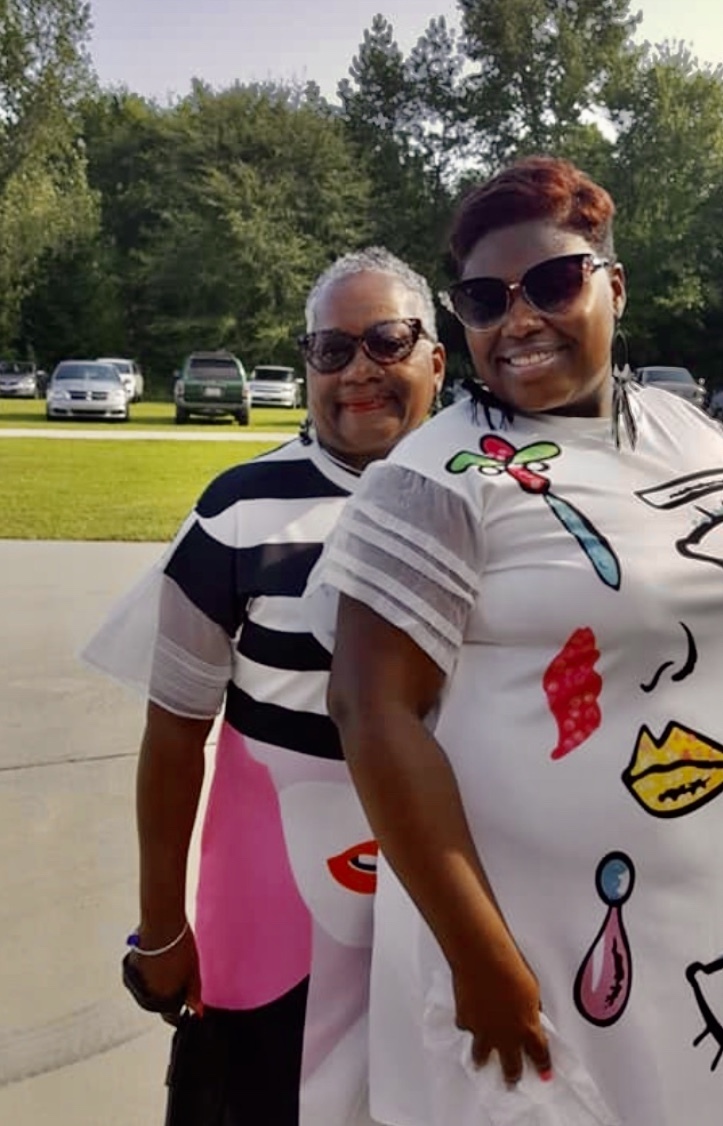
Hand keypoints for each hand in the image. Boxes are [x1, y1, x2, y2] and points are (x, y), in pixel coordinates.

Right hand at [129, 922, 201, 1018]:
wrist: (160, 925)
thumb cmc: (181, 948)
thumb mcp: (193, 972)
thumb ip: (194, 993)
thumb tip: (197, 1012)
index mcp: (164, 1000)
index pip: (170, 1017)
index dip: (178, 1014)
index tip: (185, 1009)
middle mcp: (146, 996)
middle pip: (158, 1004)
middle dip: (168, 999)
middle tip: (180, 986)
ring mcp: (135, 983)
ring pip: (148, 992)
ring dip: (157, 987)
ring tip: (170, 971)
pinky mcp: (129, 969)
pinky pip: (139, 980)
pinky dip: (148, 976)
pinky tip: (157, 964)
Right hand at [452, 943, 550, 1085]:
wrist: (483, 958)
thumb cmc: (510, 966)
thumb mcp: (532, 989)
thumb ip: (532, 1008)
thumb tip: (530, 1012)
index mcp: (528, 1028)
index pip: (540, 1055)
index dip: (543, 1066)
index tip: (544, 1074)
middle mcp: (506, 1036)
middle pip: (511, 1067)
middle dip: (513, 1077)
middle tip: (511, 1082)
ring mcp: (483, 1031)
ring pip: (482, 1057)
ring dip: (483, 1060)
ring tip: (481, 1063)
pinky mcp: (465, 1021)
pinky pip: (467, 1029)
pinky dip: (468, 1025)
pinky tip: (468, 1020)